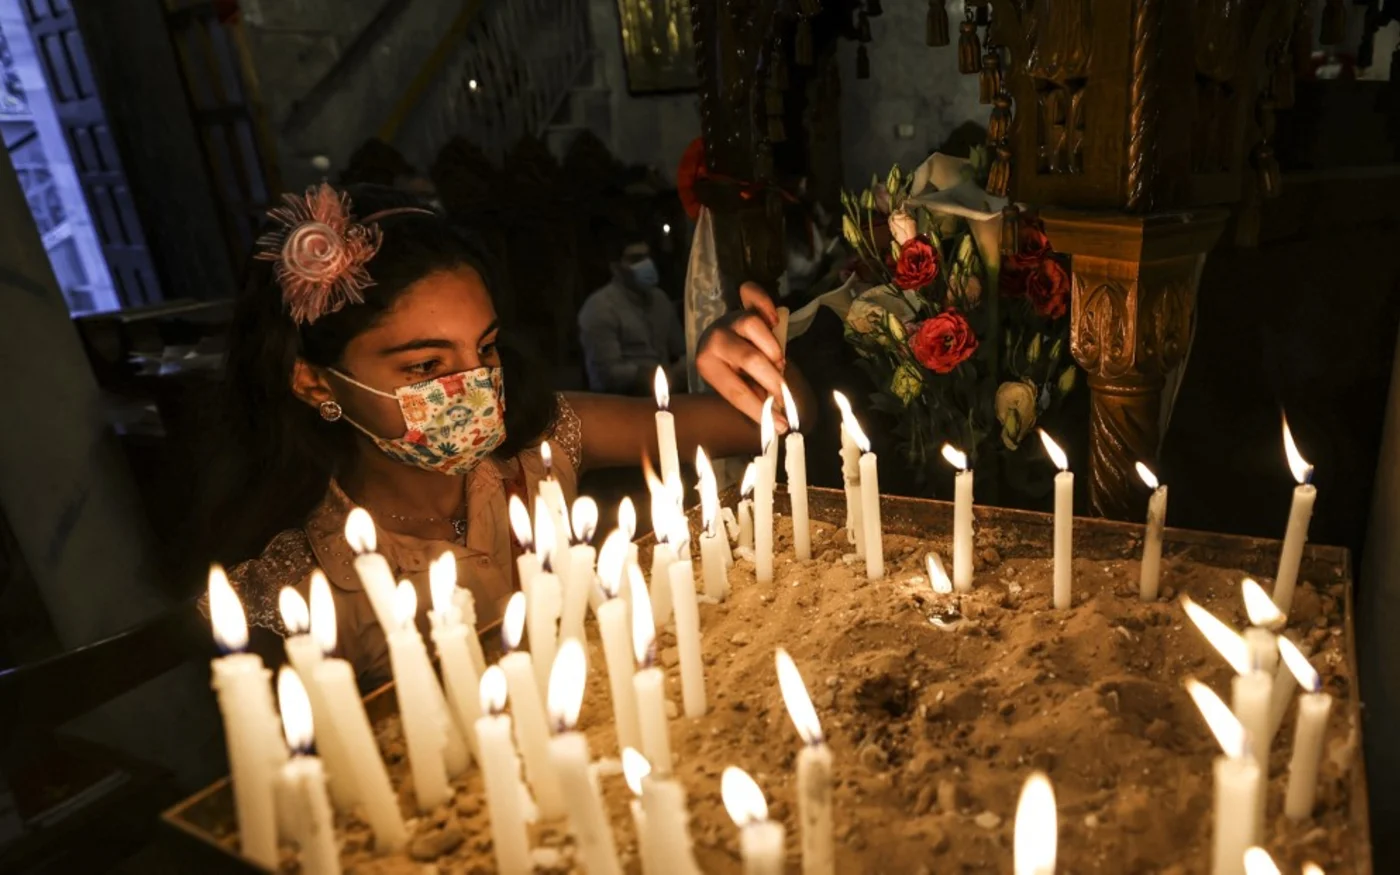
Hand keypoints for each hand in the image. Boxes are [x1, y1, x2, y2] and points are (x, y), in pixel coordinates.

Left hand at [696, 282, 788, 428]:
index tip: (779, 425)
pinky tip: (775, 320)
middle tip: (784, 394)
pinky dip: (764, 303)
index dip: (758, 409)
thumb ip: (755, 397)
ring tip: (779, 364)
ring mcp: (729, 318)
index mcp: (707, 364)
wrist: (727, 344)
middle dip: (772, 379)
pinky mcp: (743, 304)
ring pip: (754, 325)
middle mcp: (714, 338)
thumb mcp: (740, 387)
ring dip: (773, 348)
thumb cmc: (736, 372)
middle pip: (748, 358)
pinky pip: (752, 294)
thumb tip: (776, 420)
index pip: (735, 390)